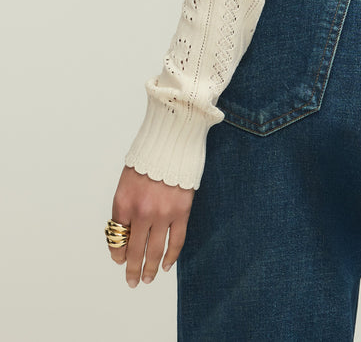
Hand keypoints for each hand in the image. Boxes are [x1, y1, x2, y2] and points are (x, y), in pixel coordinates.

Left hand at [109, 165, 193, 286]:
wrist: (171, 142)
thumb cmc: (146, 161)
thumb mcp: (126, 184)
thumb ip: (125, 210)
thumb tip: (125, 238)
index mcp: (123, 203)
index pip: (116, 239)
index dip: (117, 254)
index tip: (119, 260)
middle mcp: (141, 212)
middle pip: (134, 251)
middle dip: (131, 270)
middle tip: (132, 282)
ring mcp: (162, 213)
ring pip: (155, 251)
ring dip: (150, 269)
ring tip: (148, 279)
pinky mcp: (181, 211)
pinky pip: (176, 241)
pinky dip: (171, 256)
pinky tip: (166, 265)